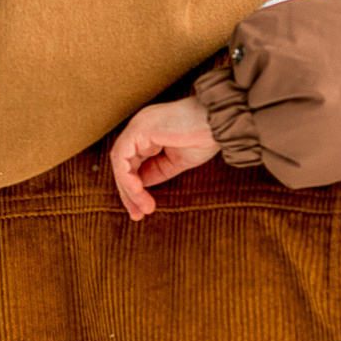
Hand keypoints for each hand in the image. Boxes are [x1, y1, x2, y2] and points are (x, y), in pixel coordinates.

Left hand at [108, 95, 217, 220]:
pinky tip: (137, 191)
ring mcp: (138, 126)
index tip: (143, 209)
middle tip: (137, 215)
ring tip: (142, 208)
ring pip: (120, 162)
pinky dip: (127, 177)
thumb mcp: (177, 161)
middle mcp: (140, 128)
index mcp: (149, 133)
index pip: (132, 162)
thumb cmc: (205, 137)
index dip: (134, 187)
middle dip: (128, 192)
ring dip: (128, 189)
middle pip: (124, 163)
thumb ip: (157, 171)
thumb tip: (139, 185)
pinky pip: (122, 156)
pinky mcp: (138, 128)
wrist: (220, 125)